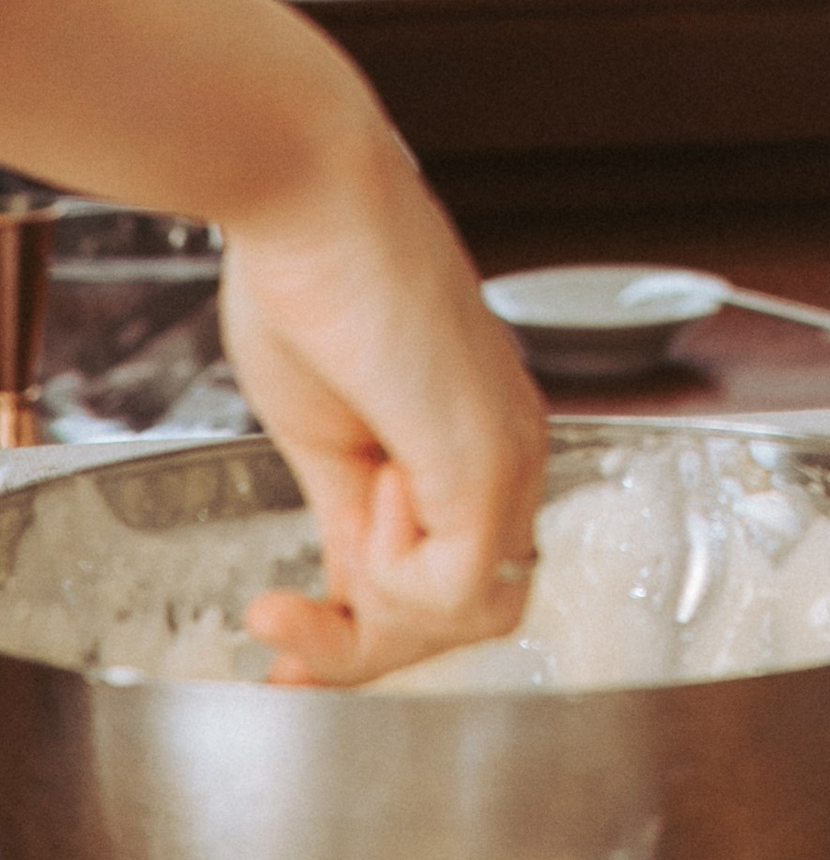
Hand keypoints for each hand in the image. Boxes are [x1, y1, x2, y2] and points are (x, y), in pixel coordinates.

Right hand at [221, 131, 549, 687]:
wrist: (309, 198)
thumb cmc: (309, 280)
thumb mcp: (324, 434)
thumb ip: (347, 519)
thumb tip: (344, 595)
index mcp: (477, 437)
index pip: (459, 581)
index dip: (376, 639)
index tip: (288, 660)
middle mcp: (512, 447)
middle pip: (477, 613)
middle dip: (373, 643)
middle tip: (287, 625)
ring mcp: (509, 453)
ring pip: (474, 615)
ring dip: (380, 605)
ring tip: (340, 510)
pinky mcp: (488, 456)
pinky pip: (457, 587)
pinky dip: (395, 567)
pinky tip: (374, 483)